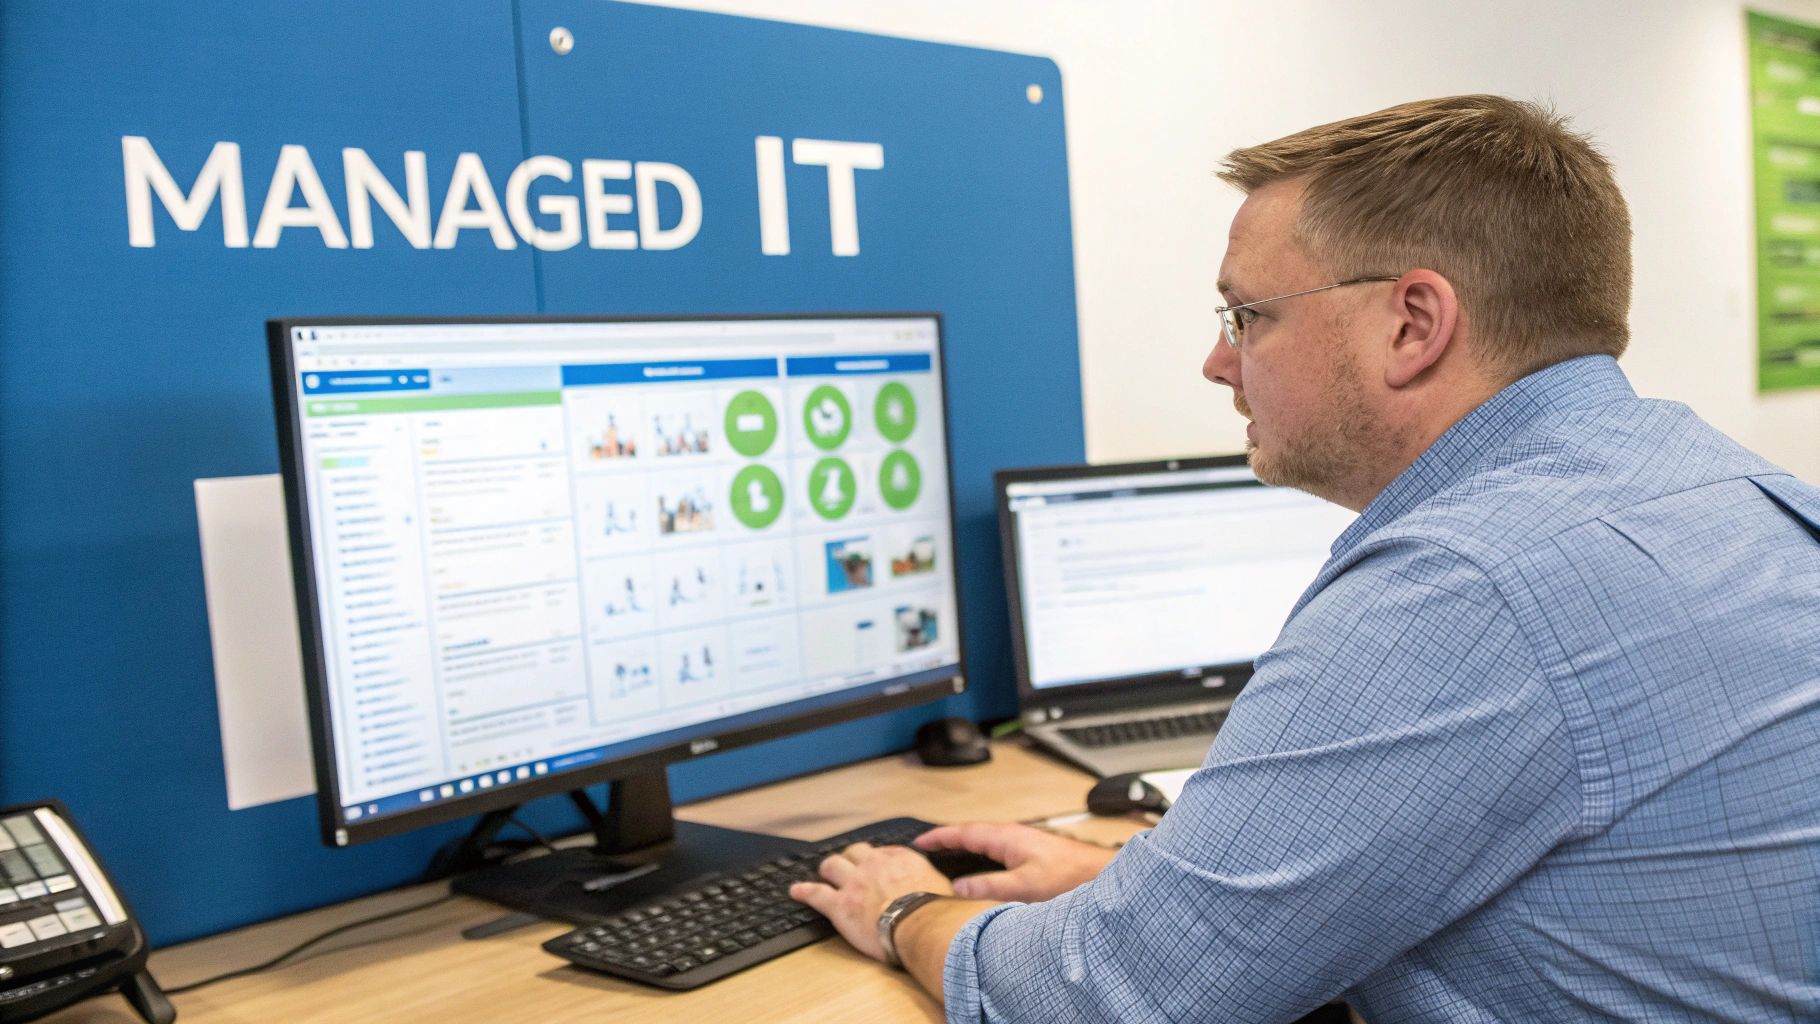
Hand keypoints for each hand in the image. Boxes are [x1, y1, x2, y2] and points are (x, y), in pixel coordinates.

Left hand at [788, 843, 953, 961]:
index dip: (876, 859)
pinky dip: (804, 891)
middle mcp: (874, 865)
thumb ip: (936, 883)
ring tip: (825, 873)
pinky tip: (796, 891)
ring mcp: (854, 883)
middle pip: (854, 852)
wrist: (921, 926)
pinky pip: (815, 893)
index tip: (876, 864)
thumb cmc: (936, 911)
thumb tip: (946, 892)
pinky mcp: (839, 905)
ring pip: (832, 865)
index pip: (883, 851)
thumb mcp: (944, 888)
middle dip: (850, 858)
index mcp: (900, 859)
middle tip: (848, 865)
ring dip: (828, 869)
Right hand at [914, 822, 1116, 901]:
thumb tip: (958, 888)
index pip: (964, 832)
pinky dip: (980, 852)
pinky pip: (996, 847)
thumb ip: (989, 886)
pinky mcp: (1031, 852)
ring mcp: (1023, 842)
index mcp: (1006, 837)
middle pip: (972, 832)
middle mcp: (1013, 835)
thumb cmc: (1069, 877)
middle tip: (927, 846)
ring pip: (985, 839)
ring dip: (964, 844)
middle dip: (948, 838)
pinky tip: (982, 864)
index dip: (939, 837)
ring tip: (946, 853)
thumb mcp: (1024, 886)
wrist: (1100, 875)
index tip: (919, 841)